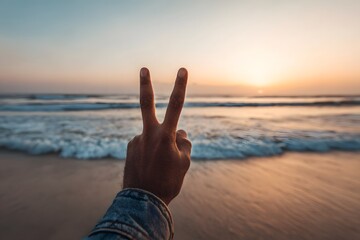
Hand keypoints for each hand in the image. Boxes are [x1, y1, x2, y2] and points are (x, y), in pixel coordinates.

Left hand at [123, 67, 191, 204]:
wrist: (142, 202)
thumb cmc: (168, 182)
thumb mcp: (184, 163)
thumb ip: (184, 143)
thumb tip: (181, 132)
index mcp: (165, 136)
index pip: (176, 105)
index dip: (180, 86)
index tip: (182, 70)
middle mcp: (148, 133)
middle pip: (146, 104)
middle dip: (145, 85)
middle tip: (143, 69)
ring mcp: (136, 140)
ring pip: (154, 136)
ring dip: (159, 146)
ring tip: (159, 167)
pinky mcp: (129, 148)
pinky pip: (145, 145)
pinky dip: (150, 151)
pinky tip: (150, 166)